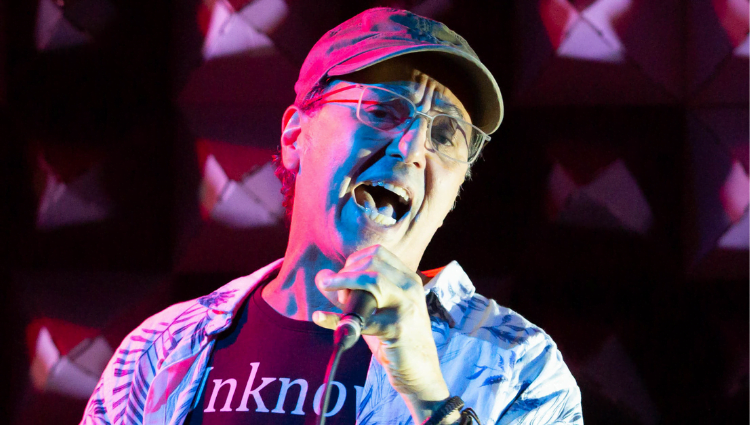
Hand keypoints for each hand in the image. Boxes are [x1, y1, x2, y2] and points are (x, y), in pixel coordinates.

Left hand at [313, 245, 451, 421]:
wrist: (419, 371)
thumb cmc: (394, 339)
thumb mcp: (377, 310)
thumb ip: (352, 294)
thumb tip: (322, 278)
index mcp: (408, 279)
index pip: (377, 254)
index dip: (354, 262)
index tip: (342, 278)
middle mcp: (411, 287)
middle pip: (372, 264)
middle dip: (347, 274)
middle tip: (338, 293)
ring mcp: (407, 307)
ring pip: (372, 281)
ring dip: (345, 285)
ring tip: (336, 299)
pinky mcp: (397, 329)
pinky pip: (361, 319)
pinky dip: (336, 319)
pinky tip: (320, 318)